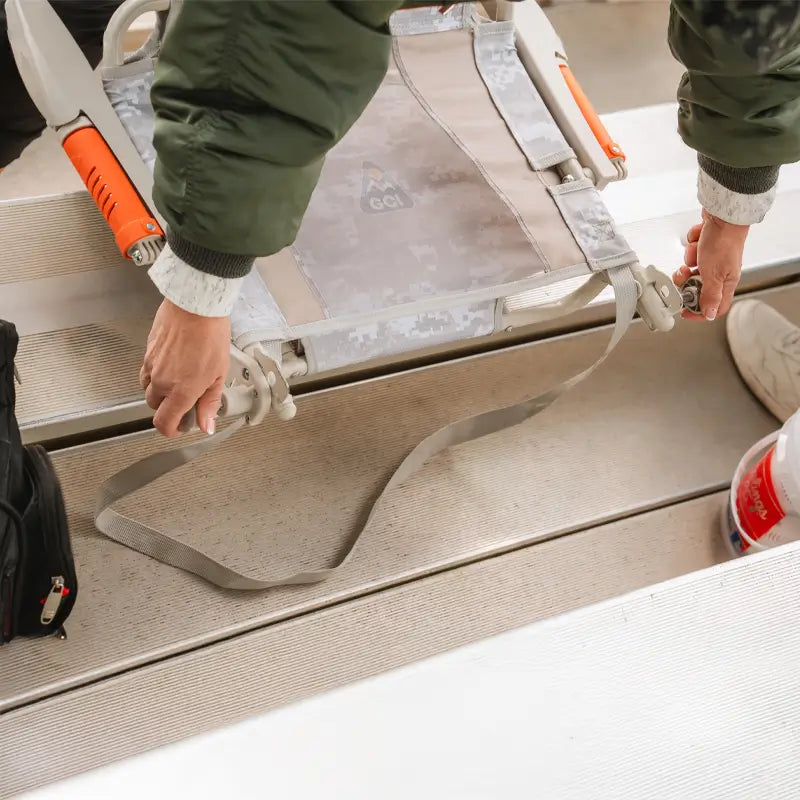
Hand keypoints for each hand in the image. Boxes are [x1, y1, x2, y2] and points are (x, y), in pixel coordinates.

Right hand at [140, 300, 229, 437]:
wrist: (195, 306)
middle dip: (168, 408)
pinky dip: (156, 374)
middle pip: (155, 407)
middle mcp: (162, 381)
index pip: (164, 423)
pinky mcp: (147, 351)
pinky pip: (147, 371)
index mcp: (181, 391)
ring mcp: (151, 365)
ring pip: (148, 389)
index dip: (171, 430)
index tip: (180, 428)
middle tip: (187, 400)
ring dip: (161, 391)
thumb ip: (210, 402)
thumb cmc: (211, 336)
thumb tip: (206, 424)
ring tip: (180, 380)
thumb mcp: (219, 374)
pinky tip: (173, 364)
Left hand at [672, 209, 749, 320]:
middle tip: (685, 273)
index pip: (715, 306)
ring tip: (697, 249)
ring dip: (690, 258)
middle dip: (687, 280)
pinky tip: (699, 238)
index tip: (685, 310)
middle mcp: (720, 271)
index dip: (699, 311)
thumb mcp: (714, 274)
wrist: (724, 213)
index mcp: (726, 282)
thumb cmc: (724, 241)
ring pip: (691, 267)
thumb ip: (710, 295)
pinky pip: (692, 250)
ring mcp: (712, 257)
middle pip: (698, 287)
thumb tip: (710, 314)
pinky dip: (693, 243)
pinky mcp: (705, 245)